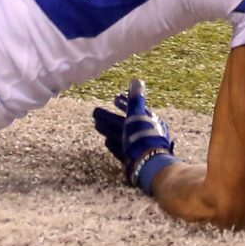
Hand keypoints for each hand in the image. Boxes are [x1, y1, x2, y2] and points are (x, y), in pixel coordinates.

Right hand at [92, 78, 177, 194]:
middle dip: (110, 117)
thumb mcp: (137, 115)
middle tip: (95, 113)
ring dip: (109, 128)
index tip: (114, 98)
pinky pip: (122, 149)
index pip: (135, 108)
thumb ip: (135, 99)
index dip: (124, 103)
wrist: (148, 165)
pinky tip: (106, 141)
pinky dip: (114, 144)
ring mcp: (139, 146)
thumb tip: (136, 80)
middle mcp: (145, 132)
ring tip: (96, 124)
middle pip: (125, 122)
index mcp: (149, 120)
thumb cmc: (143, 137)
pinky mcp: (134, 159)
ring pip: (121, 135)